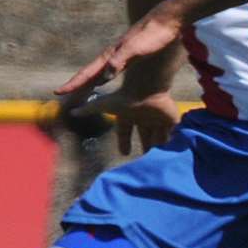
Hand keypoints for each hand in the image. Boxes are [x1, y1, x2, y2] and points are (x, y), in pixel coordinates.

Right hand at [57, 4, 184, 96]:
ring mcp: (120, 55)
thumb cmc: (153, 34)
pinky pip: (110, 70)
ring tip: (79, 90)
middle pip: (90, 73)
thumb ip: (120, 60)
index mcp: (110, 54)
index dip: (73, 84)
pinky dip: (103, 77)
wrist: (167, 20)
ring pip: (99, 71)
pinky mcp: (130, 56)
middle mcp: (112, 55)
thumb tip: (105, 76)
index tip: (58, 92)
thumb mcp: (136, 49)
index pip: (87, 73)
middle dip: (76, 84)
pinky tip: (104, 80)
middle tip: (62, 93)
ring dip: (88, 81)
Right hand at [67, 85, 181, 154]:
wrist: (146, 86)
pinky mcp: (170, 118)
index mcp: (129, 116)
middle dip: (145, 146)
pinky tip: (175, 151)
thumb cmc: (124, 96)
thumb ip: (89, 109)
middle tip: (145, 160)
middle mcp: (143, 117)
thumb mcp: (104, 104)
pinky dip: (175, 140)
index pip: (124, 132)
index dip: (124, 142)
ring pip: (159, 135)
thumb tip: (71, 111)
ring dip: (159, 145)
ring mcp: (157, 117)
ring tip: (159, 160)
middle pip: (144, 135)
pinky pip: (173, 132)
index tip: (125, 153)